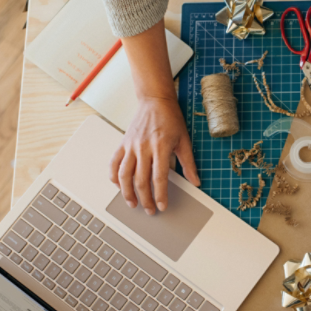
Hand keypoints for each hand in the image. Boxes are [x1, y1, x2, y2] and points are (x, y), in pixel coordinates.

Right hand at [110, 19, 198, 214]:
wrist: (155, 101)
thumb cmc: (171, 119)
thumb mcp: (185, 140)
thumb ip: (189, 163)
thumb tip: (196, 182)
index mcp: (161, 147)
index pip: (159, 177)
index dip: (160, 195)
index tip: (162, 206)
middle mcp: (143, 148)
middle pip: (140, 180)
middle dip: (145, 199)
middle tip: (150, 210)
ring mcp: (131, 146)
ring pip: (124, 174)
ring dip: (127, 192)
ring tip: (133, 203)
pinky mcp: (123, 143)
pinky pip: (114, 163)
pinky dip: (114, 176)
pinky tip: (118, 185)